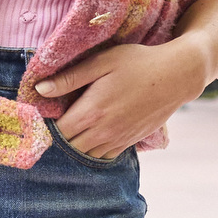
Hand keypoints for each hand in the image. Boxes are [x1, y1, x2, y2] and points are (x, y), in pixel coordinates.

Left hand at [35, 35, 210, 156]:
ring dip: (76, 145)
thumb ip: (70, 78)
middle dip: (59, 138)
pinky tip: (93, 135)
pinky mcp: (130, 141)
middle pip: (69, 147)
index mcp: (92, 111)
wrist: (177, 76)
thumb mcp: (102, 62)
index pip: (58, 132)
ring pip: (86, 154)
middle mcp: (103, 131)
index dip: (47, 127)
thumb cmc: (138, 62)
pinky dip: (94, 150)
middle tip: (55, 123)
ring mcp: (118, 139)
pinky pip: (104, 155)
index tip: (44, 116)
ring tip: (72, 129)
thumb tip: (40, 90)